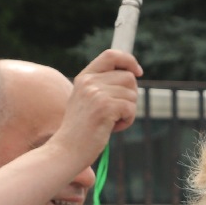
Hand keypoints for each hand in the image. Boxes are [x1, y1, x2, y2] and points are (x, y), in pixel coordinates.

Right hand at [49, 49, 142, 170]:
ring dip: (128, 111)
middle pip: (129, 77)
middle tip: (116, 113)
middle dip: (130, 96)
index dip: (129, 60)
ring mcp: (96, 93)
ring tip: (110, 122)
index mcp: (84, 77)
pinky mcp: (105, 107)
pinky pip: (131, 109)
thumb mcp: (87, 100)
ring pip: (132, 94)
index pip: (111, 55)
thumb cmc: (80, 130)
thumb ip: (103, 85)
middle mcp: (89, 81)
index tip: (138, 72)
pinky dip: (127, 121)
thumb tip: (132, 74)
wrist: (67, 150)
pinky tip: (112, 128)